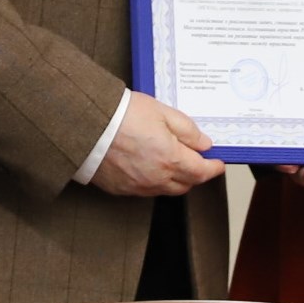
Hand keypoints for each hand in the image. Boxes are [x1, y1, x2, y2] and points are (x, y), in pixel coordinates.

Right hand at [91, 91, 227, 195]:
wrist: (86, 126)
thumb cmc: (121, 115)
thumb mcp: (162, 112)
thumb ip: (187, 130)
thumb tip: (204, 143)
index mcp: (171, 159)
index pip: (201, 172)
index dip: (213, 168)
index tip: (218, 164)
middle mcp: (157, 178)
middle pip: (185, 184)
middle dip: (195, 174)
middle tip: (197, 160)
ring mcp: (138, 186)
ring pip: (165, 189)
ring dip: (174, 179)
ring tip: (173, 162)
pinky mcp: (121, 189)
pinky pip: (145, 190)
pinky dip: (154, 181)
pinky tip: (150, 167)